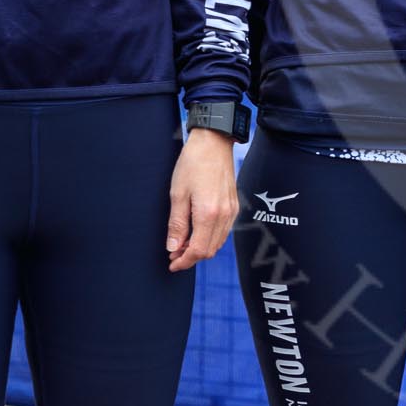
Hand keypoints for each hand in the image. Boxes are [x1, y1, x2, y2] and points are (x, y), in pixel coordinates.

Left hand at [167, 128, 237, 270]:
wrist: (214, 142)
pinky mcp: (234, 205)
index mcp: (209, 213)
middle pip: (210, 250)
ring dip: (201, 247)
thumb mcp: (178, 194)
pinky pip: (224, 231)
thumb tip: (173, 247)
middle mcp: (224, 215)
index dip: (184, 261)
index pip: (198, 250)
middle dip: (191, 256)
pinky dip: (210, 237)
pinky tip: (198, 231)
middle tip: (173, 253)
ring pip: (218, 242)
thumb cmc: (193, 164)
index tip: (171, 263)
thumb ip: (177, 224)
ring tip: (183, 242)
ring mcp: (232, 210)